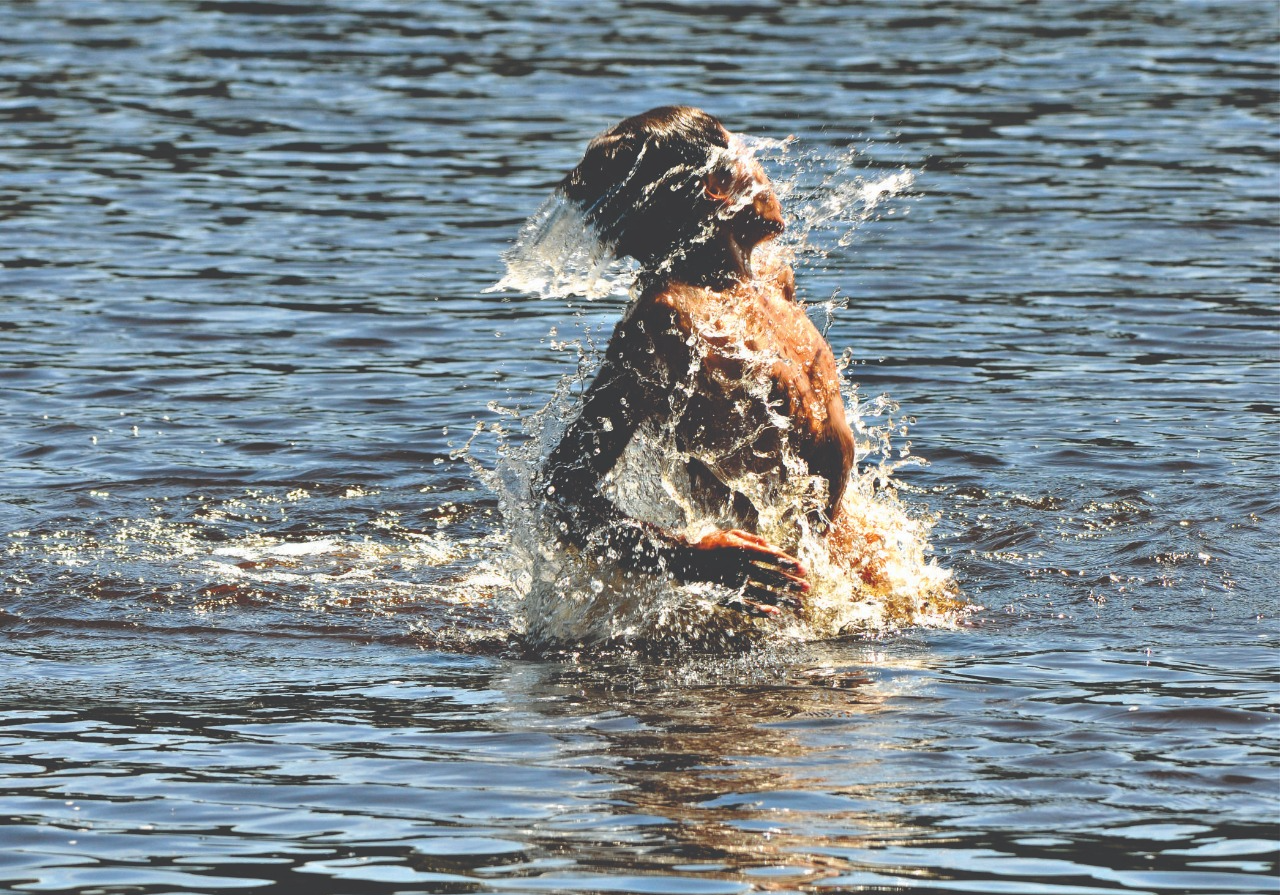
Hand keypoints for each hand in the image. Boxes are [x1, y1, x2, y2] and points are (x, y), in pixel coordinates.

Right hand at [669, 529, 808, 615]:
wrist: (682, 558)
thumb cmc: (708, 543)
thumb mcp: (730, 534)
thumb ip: (752, 539)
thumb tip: (773, 547)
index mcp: (741, 550)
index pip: (771, 558)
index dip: (789, 564)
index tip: (804, 570)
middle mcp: (739, 567)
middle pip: (771, 577)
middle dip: (791, 584)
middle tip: (807, 589)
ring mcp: (733, 583)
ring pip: (763, 593)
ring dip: (782, 599)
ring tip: (798, 604)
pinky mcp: (725, 596)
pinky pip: (746, 606)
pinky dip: (761, 610)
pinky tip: (775, 613)